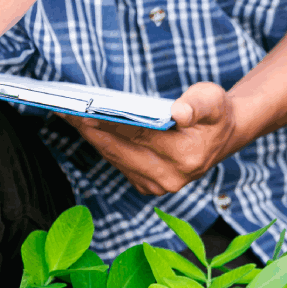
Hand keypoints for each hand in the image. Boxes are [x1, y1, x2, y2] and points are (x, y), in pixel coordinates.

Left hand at [53, 81, 236, 195]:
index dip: (109, 121)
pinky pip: (118, 164)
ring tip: (68, 115)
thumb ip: (198, 105)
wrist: (223, 138)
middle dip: (90, 129)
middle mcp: (171, 177)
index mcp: (186, 157)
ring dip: (91, 137)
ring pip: (114, 159)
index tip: (83, 107)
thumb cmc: (215, 115)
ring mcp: (159, 186)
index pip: (138, 135)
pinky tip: (86, 128)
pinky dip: (102, 146)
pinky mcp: (149, 187)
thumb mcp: (214, 100)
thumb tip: (179, 113)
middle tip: (63, 108)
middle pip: (119, 150)